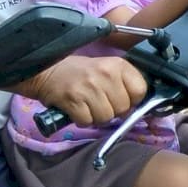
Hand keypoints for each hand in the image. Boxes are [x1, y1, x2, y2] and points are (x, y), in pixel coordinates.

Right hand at [25, 54, 145, 127]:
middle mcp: (106, 74)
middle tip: (100, 103)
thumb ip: (124, 84)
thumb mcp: (107, 69)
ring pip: (106, 117)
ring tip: (88, 106)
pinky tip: (78, 109)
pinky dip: (82, 120)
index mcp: (118, 65)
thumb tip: (136, 106)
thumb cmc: (82, 72)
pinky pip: (87, 121)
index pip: (140, 90)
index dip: (133, 100)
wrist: (47, 70)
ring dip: (97, 117)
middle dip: (113, 110)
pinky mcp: (73, 100)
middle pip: (123, 108)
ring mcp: (89, 87)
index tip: (122, 99)